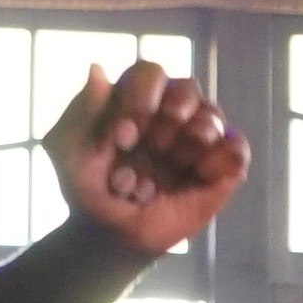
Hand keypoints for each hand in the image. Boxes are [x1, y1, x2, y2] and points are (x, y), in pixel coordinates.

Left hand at [46, 61, 248, 257]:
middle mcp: (170, 111)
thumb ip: (81, 110)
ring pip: (212, 116)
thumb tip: (96, 69)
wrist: (110, 233)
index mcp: (134, 98)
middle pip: (187, 88)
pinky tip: (195, 177)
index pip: (149, 73)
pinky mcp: (220, 165)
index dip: (140, 98)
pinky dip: (219, 161)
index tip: (123, 137)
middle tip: (152, 149)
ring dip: (188, 144)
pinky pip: (236, 148)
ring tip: (166, 171)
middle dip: (168, 119)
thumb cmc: (86, 186)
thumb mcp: (65, 149)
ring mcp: (198, 137)